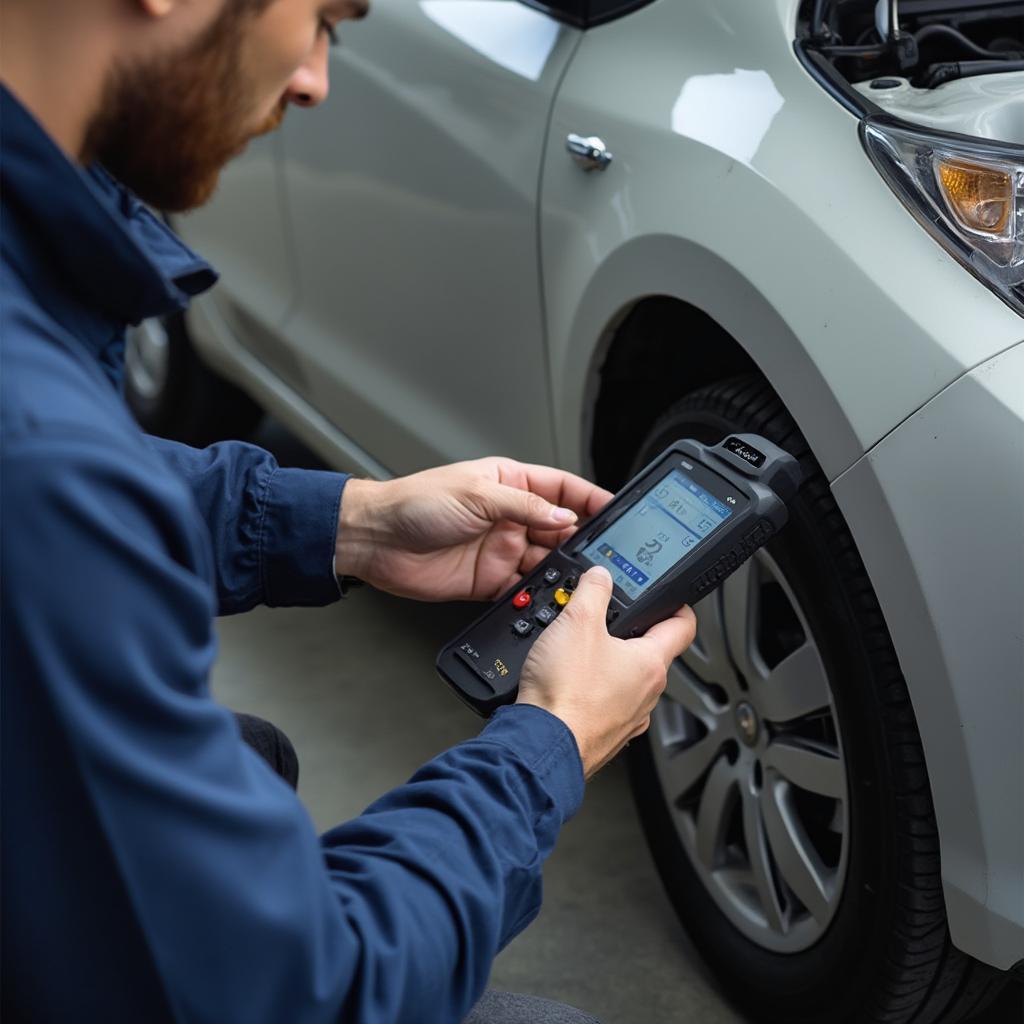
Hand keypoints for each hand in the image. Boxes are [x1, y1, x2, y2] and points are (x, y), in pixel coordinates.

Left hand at [334, 458, 612, 601]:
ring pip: (546, 562)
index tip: (616, 511)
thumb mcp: (476, 494)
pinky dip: (538, 594)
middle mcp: (510, 516)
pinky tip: (550, 597)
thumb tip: (563, 516)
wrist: (376, 541)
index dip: (590, 499)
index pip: (562, 489)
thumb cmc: (414, 502)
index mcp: (509, 483)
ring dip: (562, 571)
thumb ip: (524, 507)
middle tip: (605, 555)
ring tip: (581, 579)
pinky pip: (523, 589)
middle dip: (583, 541)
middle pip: (560, 529)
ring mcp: (501, 549)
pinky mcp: (489, 580)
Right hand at [517, 566, 696, 777]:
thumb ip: (593, 591)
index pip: (683, 625)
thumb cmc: (566, 693)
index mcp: (651, 663)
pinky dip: (592, 692)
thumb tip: (600, 576)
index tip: (669, 597)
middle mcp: (647, 694)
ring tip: (579, 652)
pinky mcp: (605, 735)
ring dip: (608, 665)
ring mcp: (628, 718)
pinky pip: (605, 705)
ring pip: (627, 682)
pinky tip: (569, 685)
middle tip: (606, 620)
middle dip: (629, 634)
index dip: (677, 604)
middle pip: (650, 653)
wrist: (542, 745)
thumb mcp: (578, 623)